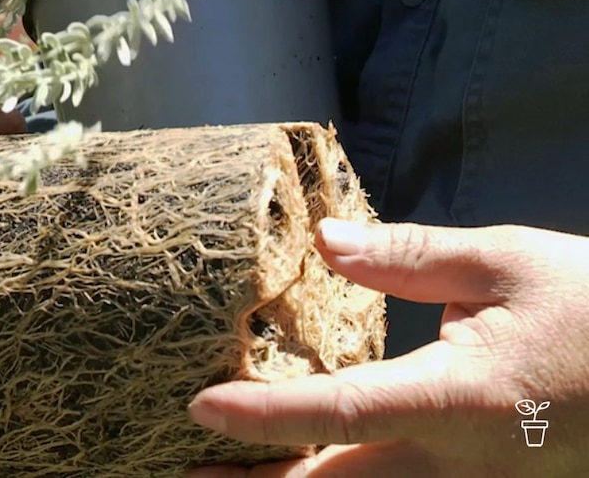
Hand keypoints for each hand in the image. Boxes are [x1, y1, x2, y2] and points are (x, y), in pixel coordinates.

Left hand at [187, 218, 588, 476]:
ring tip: (227, 474)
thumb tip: (325, 241)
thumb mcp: (508, 262)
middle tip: (187, 467)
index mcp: (459, 396)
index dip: (264, 415)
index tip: (198, 408)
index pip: (340, 411)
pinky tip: (305, 469)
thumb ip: (409, 255)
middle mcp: (456, 462)